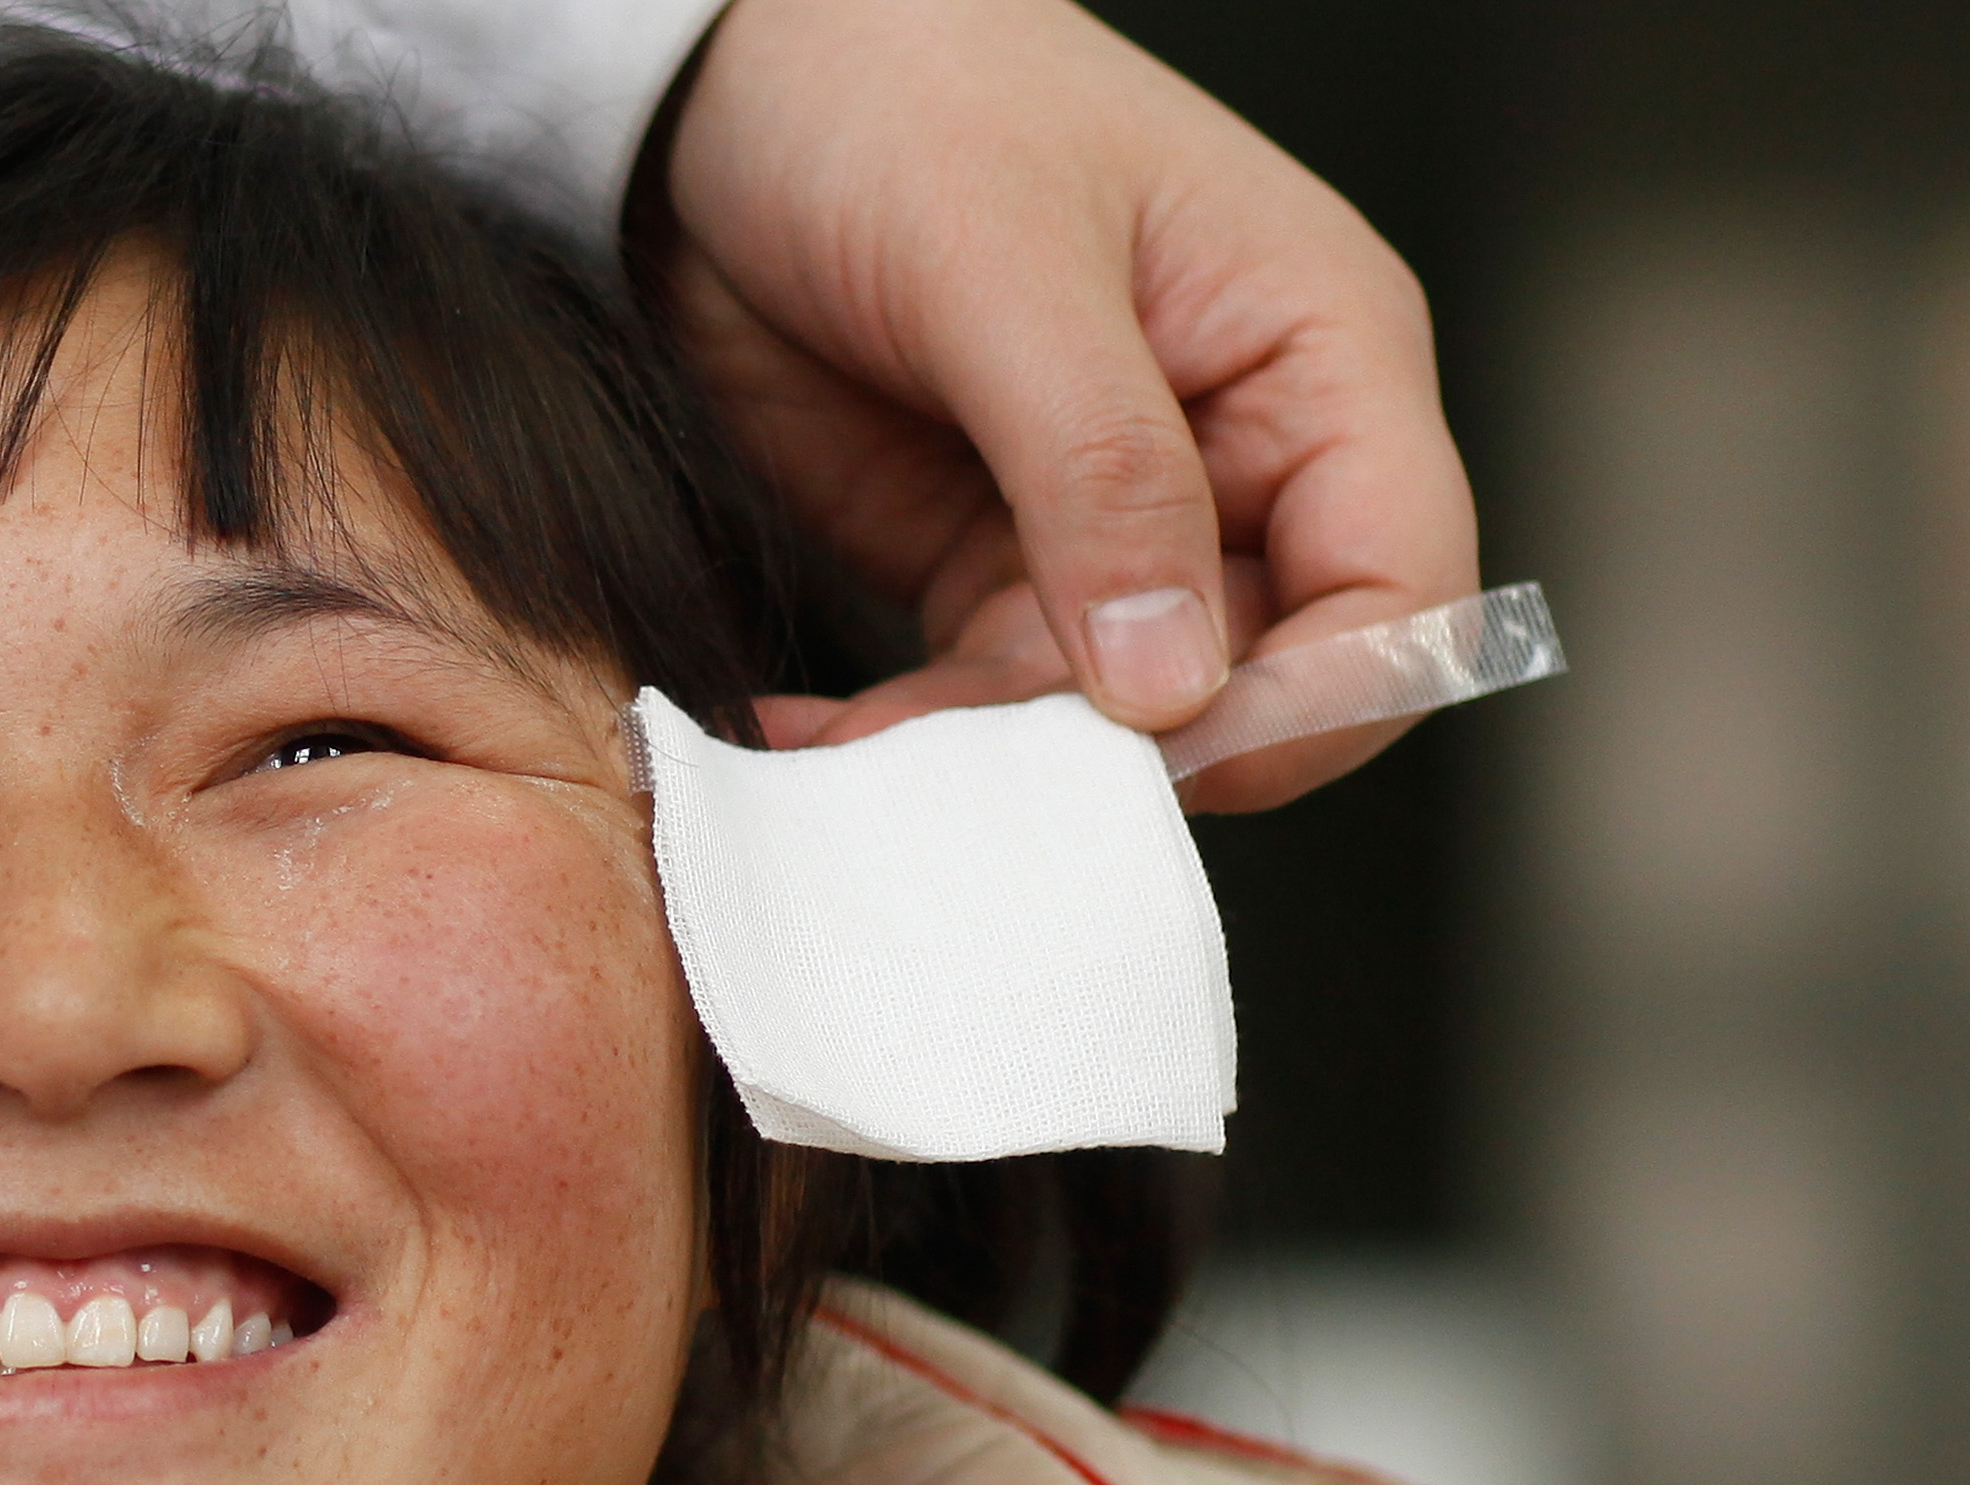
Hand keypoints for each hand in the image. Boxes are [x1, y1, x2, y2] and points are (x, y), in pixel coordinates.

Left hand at [654, 0, 1476, 809]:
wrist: (711, 85)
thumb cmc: (894, 93)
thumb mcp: (1004, 270)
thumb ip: (1100, 474)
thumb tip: (1172, 683)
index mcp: (1317, 354)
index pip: (1401, 589)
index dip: (1315, 704)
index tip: (1168, 757)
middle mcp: (1240, 455)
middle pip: (1259, 682)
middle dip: (1125, 751)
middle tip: (984, 772)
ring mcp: (1111, 519)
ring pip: (1109, 716)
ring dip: (992, 759)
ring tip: (865, 751)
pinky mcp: (989, 558)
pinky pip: (988, 699)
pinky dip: (915, 736)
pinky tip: (821, 735)